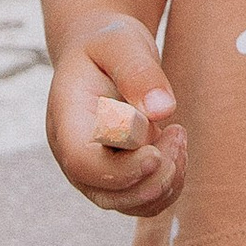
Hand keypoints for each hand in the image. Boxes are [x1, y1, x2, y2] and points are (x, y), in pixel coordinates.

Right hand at [47, 15, 186, 214]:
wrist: (102, 55)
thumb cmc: (108, 45)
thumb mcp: (120, 42)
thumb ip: (138, 71)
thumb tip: (162, 109)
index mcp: (67, 121)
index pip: (83, 163)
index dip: (120, 169)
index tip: (154, 152)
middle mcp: (75, 155)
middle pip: (107, 194)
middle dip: (151, 178)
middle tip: (177, 134)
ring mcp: (97, 171)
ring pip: (131, 203)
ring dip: (166, 181)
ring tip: (179, 134)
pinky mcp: (120, 177)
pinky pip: (146, 200)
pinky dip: (170, 183)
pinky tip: (178, 146)